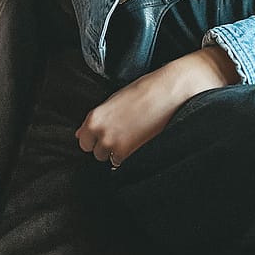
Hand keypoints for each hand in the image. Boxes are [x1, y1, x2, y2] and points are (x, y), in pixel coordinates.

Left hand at [76, 46, 238, 166]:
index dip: (96, 137)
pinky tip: (144, 140)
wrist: (172, 91)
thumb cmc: (146, 90)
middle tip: (126, 130)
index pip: (84, 141)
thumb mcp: (115, 99)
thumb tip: (81, 135)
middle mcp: (103, 136)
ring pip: (112, 160)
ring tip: (137, 134)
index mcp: (95, 119)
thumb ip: (97, 119)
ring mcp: (119, 148)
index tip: (108, 131)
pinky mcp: (136, 156)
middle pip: (97, 153)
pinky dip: (134, 156)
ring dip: (121, 152)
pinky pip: (128, 164)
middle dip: (109, 145)